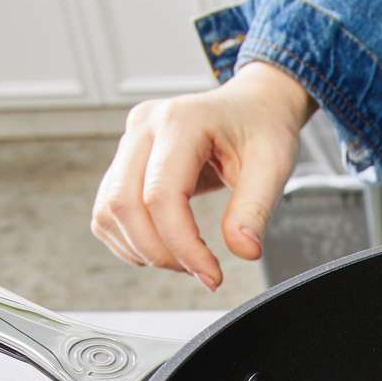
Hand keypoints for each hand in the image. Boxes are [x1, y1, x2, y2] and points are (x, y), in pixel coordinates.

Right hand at [91, 62, 315, 290]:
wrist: (253, 106)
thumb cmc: (263, 128)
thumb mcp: (274, 166)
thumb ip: (255, 209)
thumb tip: (243, 251)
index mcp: (181, 121)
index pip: (161, 195)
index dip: (182, 245)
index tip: (213, 275)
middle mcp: (144, 126)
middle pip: (123, 204)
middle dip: (159, 252)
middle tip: (201, 272)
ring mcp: (129, 141)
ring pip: (108, 210)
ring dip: (141, 249)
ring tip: (187, 259)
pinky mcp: (124, 160)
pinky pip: (108, 210)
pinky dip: (131, 240)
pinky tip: (166, 247)